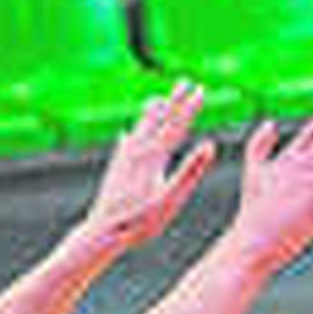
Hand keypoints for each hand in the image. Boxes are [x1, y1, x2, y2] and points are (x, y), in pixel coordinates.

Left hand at [82, 81, 216, 253]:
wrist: (103, 230)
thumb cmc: (140, 221)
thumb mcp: (171, 199)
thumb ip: (190, 171)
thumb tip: (209, 146)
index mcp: (153, 157)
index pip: (176, 126)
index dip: (189, 108)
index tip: (201, 90)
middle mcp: (137, 151)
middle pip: (159, 120)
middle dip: (174, 101)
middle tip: (185, 83)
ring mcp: (124, 158)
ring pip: (140, 128)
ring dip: (152, 113)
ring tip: (157, 100)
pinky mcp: (116, 168)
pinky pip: (125, 145)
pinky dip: (132, 135)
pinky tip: (127, 134)